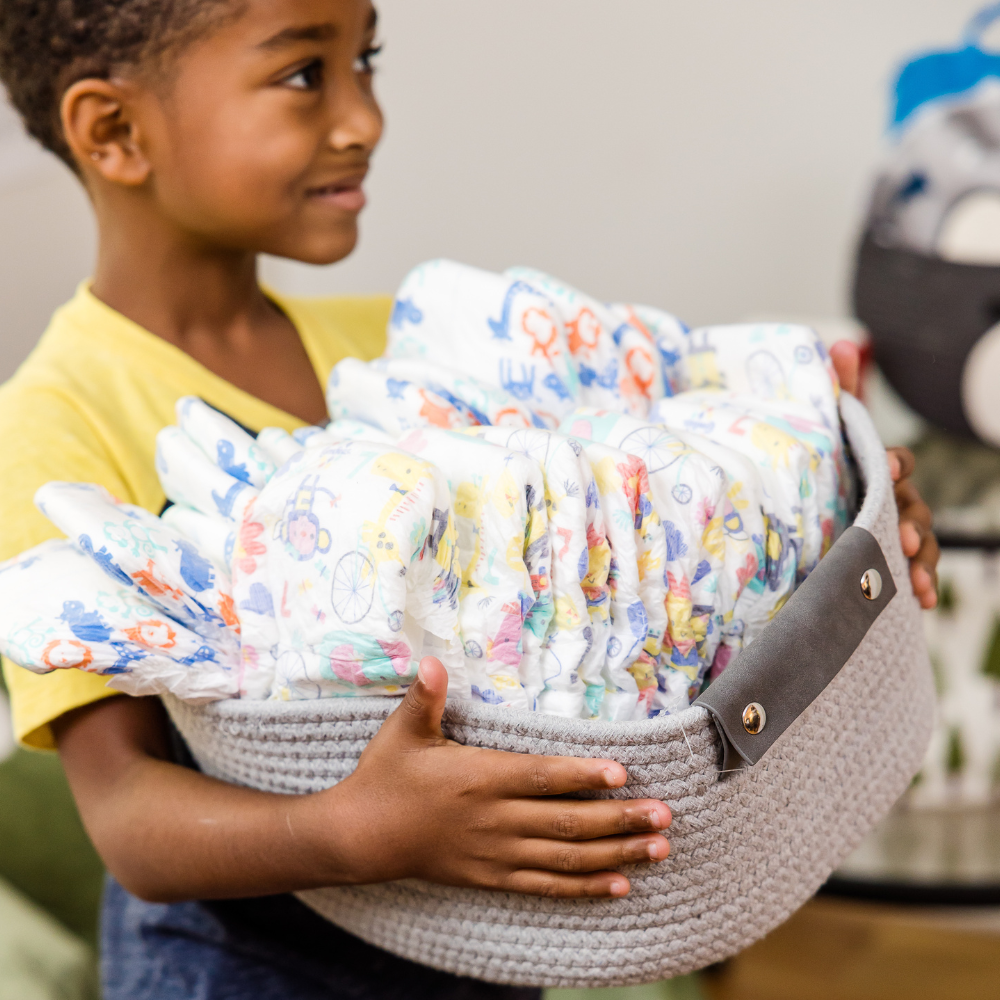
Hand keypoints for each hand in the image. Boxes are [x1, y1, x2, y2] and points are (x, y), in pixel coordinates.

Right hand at [316, 657, 670, 897]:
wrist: (359, 837)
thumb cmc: (385, 776)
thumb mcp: (402, 732)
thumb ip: (426, 696)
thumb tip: (434, 660)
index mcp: (478, 778)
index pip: (541, 777)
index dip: (583, 774)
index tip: (623, 773)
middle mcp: (494, 820)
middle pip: (566, 821)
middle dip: (619, 819)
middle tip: (664, 814)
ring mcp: (495, 854)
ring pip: (565, 858)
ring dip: (615, 854)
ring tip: (658, 848)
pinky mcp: (491, 878)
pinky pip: (545, 887)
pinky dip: (584, 888)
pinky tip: (620, 886)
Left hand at [830, 340, 938, 608]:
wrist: (805, 521)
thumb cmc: (823, 466)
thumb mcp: (827, 431)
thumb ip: (839, 393)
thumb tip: (844, 343)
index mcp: (875, 469)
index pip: (893, 461)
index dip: (894, 462)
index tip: (888, 467)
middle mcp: (890, 499)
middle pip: (913, 507)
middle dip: (913, 520)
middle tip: (906, 537)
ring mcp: (892, 531)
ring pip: (918, 542)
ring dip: (923, 558)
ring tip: (915, 577)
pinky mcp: (888, 562)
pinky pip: (913, 572)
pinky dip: (922, 584)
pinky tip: (924, 600)